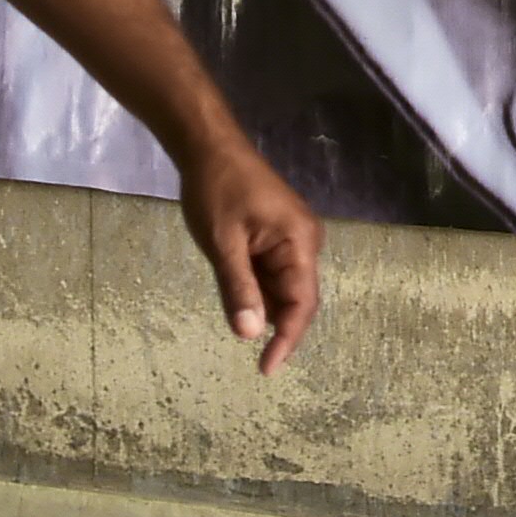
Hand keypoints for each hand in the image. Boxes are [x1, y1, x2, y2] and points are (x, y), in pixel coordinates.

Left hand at [178, 129, 324, 373]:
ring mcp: (293, 238)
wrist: (209, 147)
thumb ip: (238, 288)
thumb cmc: (217, 190)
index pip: (303, 303)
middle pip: (298, 299)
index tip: (266, 369)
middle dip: (278, 328)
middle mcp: (306, 242)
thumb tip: (251, 336)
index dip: (287, 340)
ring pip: (284, 289)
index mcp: (301, 242)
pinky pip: (273, 274)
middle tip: (253, 359)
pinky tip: (239, 298)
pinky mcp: (278, 236)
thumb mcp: (223, 243)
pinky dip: (257, 291)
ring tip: (238, 318)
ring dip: (264, 308)